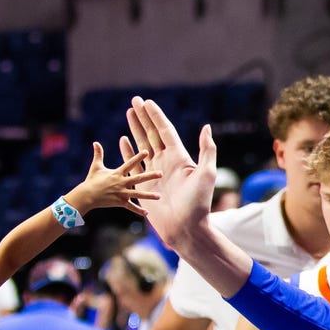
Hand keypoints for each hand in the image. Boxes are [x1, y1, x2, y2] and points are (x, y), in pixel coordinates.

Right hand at [65, 142, 160, 215]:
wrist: (87, 196)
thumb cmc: (91, 181)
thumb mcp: (96, 166)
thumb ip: (98, 154)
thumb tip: (95, 142)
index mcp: (117, 173)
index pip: (129, 163)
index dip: (138, 157)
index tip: (147, 151)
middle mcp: (121, 183)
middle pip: (138, 178)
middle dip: (150, 176)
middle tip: (161, 174)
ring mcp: (121, 193)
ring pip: (138, 194)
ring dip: (148, 196)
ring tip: (158, 196)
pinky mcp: (120, 202)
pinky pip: (131, 207)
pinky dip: (138, 211)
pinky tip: (147, 213)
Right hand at [123, 97, 217, 247]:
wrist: (186, 229)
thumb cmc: (199, 204)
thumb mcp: (206, 175)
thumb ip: (207, 150)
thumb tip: (206, 126)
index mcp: (179, 158)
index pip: (165, 131)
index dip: (155, 116)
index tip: (147, 102)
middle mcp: (166, 163)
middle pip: (152, 134)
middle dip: (143, 117)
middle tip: (134, 100)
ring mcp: (154, 173)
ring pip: (142, 145)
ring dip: (134, 129)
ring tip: (128, 114)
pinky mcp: (145, 186)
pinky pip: (134, 164)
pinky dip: (128, 151)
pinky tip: (122, 140)